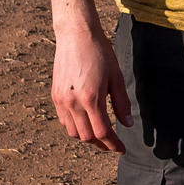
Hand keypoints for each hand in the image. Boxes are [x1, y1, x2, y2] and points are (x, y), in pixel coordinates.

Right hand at [51, 32, 131, 152]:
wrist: (76, 35)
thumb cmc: (99, 53)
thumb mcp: (116, 77)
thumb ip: (122, 103)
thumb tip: (128, 124)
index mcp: (91, 98)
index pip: (102, 132)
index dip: (113, 144)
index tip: (121, 149)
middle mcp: (73, 102)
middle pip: (86, 136)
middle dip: (101, 144)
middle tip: (113, 145)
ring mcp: (61, 100)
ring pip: (73, 132)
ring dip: (87, 138)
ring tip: (100, 136)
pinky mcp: (55, 95)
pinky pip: (63, 120)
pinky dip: (75, 127)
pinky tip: (85, 123)